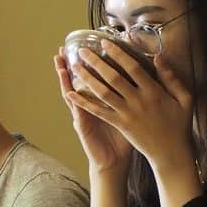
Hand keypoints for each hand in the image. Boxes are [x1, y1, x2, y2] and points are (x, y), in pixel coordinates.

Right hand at [54, 51, 132, 175]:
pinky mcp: (84, 126)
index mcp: (104, 100)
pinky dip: (73, 101)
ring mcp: (84, 114)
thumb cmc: (124, 138)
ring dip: (65, 77)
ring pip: (73, 91)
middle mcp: (91, 104)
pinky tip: (68, 90)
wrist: (113, 161)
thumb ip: (136, 96)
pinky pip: (78, 111)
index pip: (96, 76)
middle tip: (65, 47)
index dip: (91, 61)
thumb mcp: (131, 114)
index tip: (87, 44)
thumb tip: (146, 78)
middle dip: (72, 63)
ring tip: (60, 62)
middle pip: (79, 79)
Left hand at [65, 40, 194, 174]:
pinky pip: (99, 112)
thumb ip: (171, 78)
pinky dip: (84, 103)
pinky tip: (71, 95)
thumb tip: (159, 57)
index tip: (105, 43)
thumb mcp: (185, 98)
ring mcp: (126, 114)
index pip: (133, 68)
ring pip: (103, 93)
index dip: (118, 54)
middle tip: (82, 51)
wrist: (171, 152)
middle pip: (113, 78)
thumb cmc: (179, 124)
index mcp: (154, 92)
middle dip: (96, 63)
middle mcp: (138, 101)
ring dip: (87, 79)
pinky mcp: (119, 125)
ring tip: (75, 67)